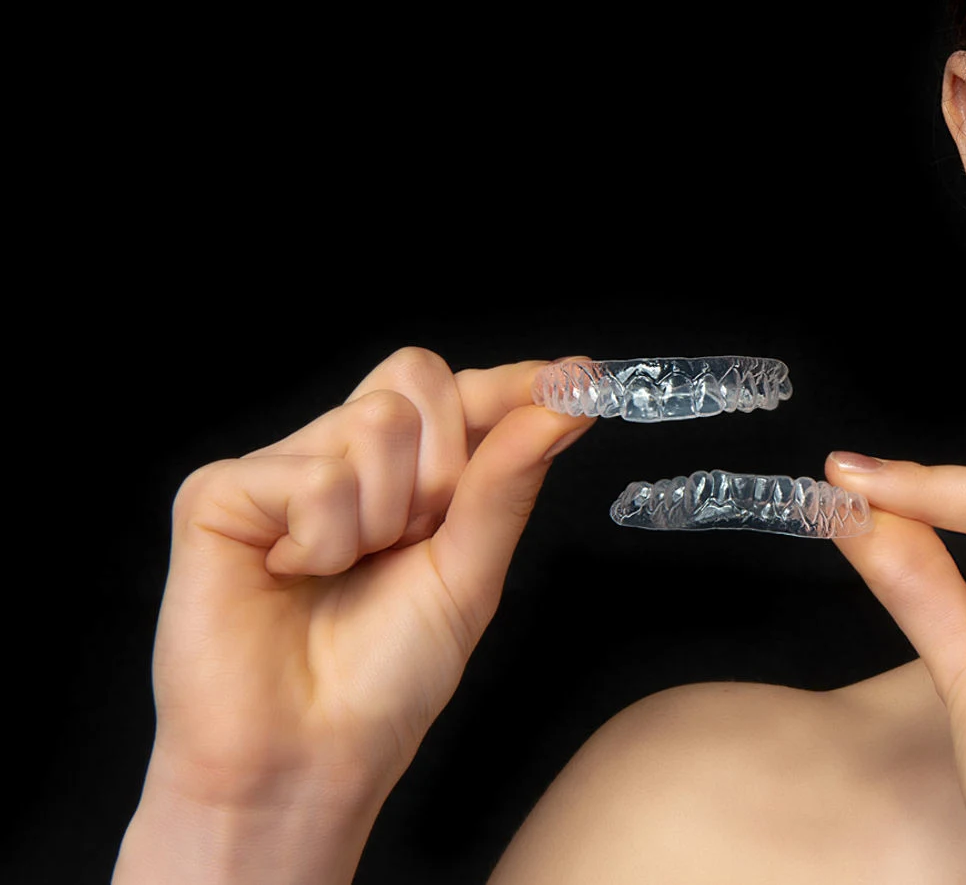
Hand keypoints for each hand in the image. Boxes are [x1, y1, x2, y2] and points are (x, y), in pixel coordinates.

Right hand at [120, 348, 589, 881]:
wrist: (307, 758)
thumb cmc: (384, 680)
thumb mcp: (472, 570)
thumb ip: (510, 478)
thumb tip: (568, 402)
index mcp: (402, 473)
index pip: (456, 389)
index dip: (513, 381)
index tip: (575, 380)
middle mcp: (338, 455)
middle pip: (413, 380)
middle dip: (440, 468)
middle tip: (410, 544)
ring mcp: (276, 468)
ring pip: (372, 423)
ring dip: (382, 518)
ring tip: (345, 573)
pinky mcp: (217, 494)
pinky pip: (314, 475)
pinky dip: (323, 539)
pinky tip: (291, 576)